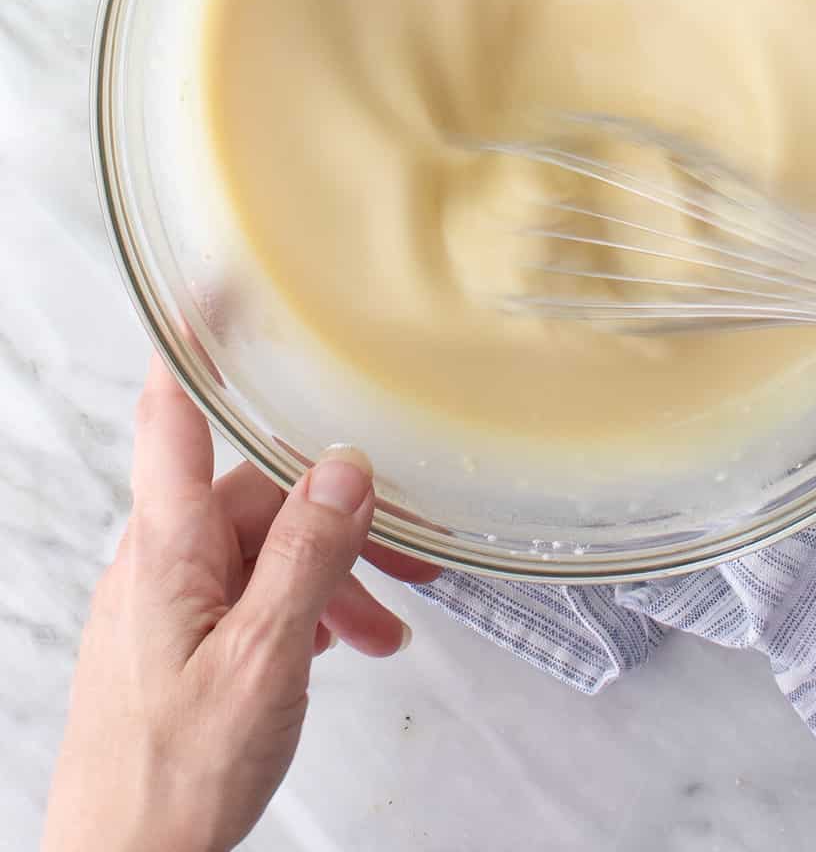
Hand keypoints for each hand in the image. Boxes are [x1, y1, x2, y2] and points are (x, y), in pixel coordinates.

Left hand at [42, 357, 439, 851]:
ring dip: (329, 575)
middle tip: (409, 550)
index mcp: (166, 546)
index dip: (193, 336)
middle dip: (335, 515)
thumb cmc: (170, 782)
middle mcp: (159, 560)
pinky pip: (246, 592)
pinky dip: (301, 608)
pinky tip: (339, 646)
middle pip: (252, 492)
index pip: (171, 411)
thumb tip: (345, 468)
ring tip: (385, 626)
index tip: (221, 279)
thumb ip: (307, 557)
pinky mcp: (175, 641)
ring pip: (259, 548)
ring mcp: (164, 602)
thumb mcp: (263, 661)